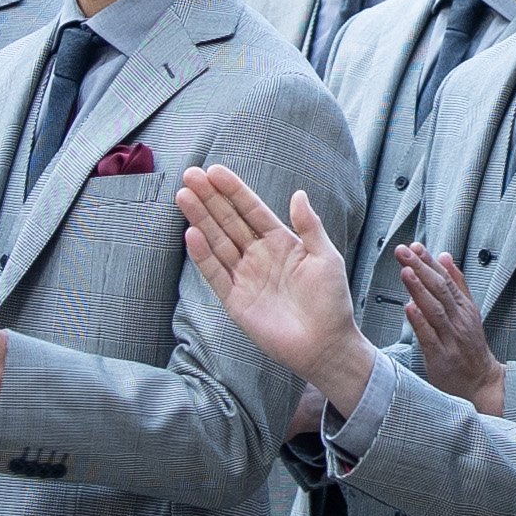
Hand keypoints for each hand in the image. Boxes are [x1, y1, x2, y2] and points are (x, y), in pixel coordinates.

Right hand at [172, 165, 373, 418]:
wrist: (325, 344)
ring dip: (200, 219)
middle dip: (210, 198)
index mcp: (281, 242)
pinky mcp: (235, 300)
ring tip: (184, 196)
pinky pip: (215, 273)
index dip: (234, 191)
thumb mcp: (326, 257)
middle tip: (190, 175)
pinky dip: (202, 255)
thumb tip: (298, 194)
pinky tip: (191, 234)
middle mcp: (259, 256)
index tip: (215, 171)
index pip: (252, 210)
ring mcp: (245, 277)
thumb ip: (309, 226)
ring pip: (218, 242)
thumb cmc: (331, 301)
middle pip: (229, 221)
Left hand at [389, 240, 501, 403]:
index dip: (429, 262)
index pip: (445, 279)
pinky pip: (430, 337)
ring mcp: (450, 338)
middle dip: (421, 268)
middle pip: (439, 290)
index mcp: (463, 307)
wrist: (481, 382)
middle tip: (403, 252)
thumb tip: (445, 257)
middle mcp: (458, 319)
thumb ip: (456, 283)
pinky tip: (410, 308)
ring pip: (435, 310)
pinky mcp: (441, 357)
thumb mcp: (468, 311)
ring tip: (406, 272)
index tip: (414, 246)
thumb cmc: (470, 346)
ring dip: (420, 290)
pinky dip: (420, 322)